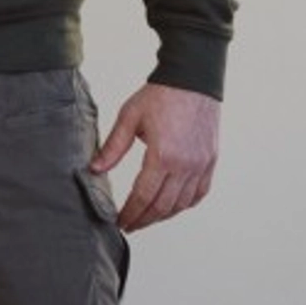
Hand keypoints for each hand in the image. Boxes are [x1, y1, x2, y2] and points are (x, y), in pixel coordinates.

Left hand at [89, 83, 219, 232]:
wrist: (193, 79)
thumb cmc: (162, 94)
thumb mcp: (130, 117)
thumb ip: (113, 147)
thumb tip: (95, 169)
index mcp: (163, 156)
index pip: (143, 197)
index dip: (130, 214)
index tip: (121, 222)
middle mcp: (185, 165)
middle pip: (162, 206)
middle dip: (144, 220)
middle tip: (131, 225)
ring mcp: (201, 164)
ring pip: (182, 204)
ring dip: (163, 215)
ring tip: (148, 217)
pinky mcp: (210, 160)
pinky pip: (200, 193)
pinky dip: (185, 203)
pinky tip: (173, 205)